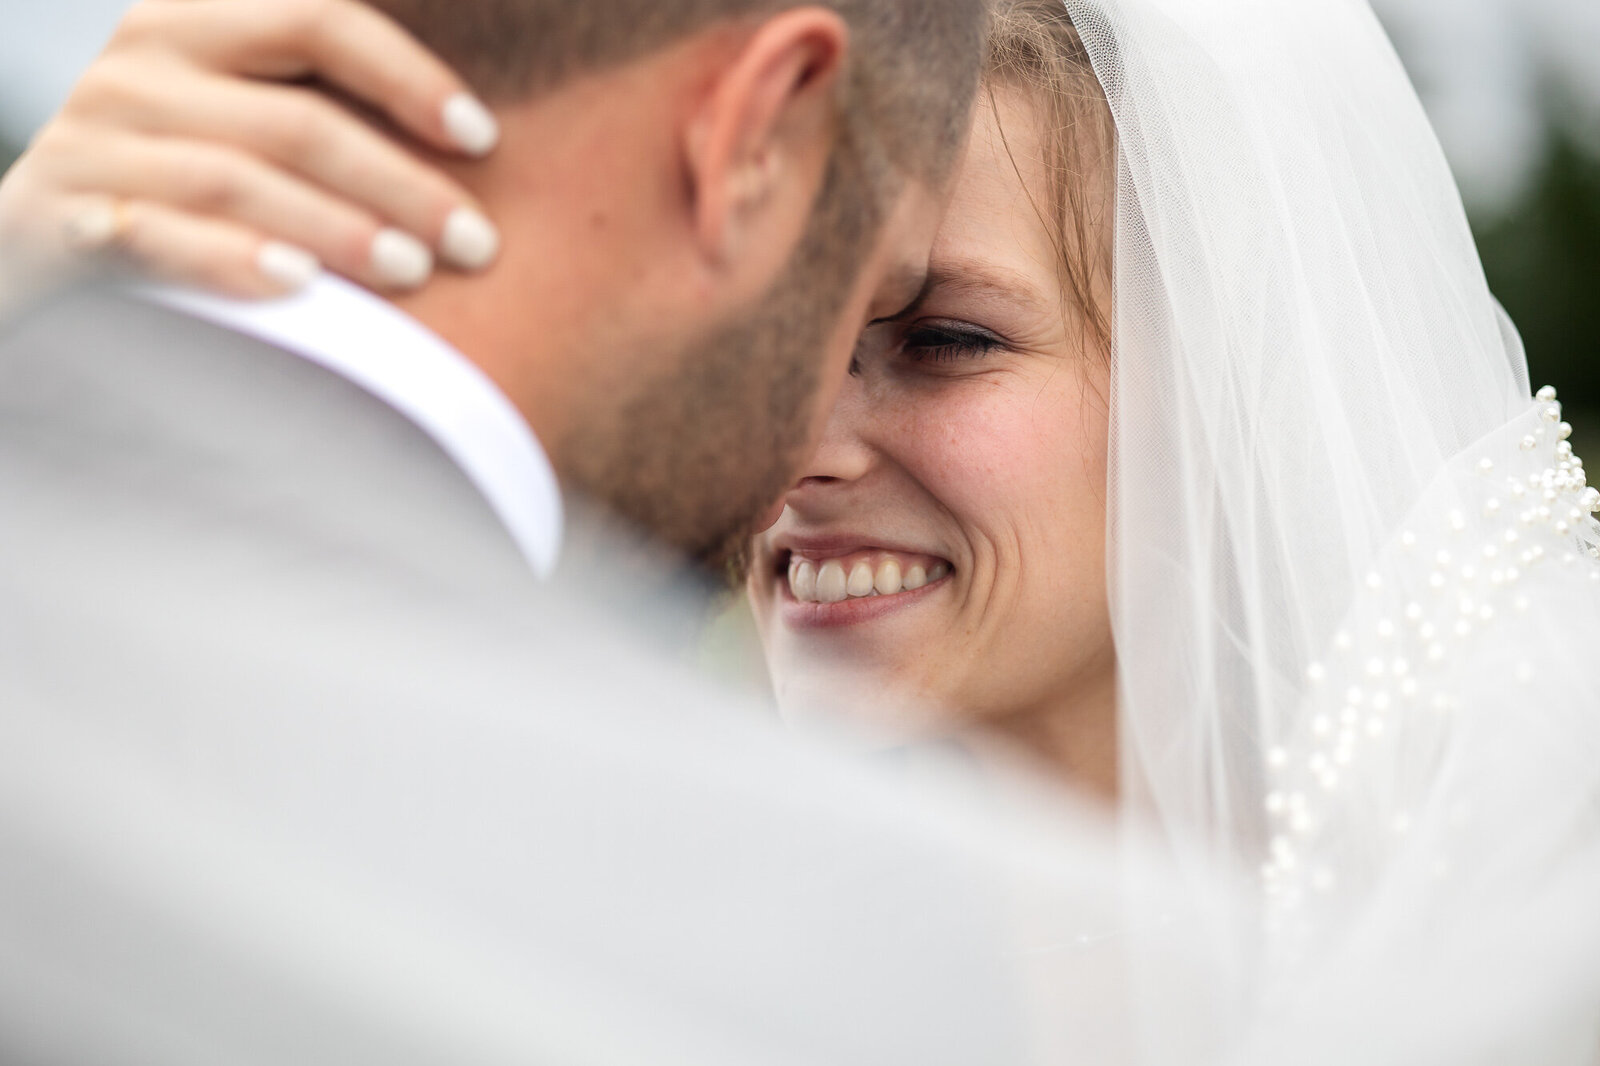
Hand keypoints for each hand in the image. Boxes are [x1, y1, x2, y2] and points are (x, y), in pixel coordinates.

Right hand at [0, 0, 502, 311]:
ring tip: (413, 270)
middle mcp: (139, 67)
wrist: (32, 240)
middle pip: (297, 120)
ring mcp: (92, 142)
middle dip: (400, 184)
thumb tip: (474, 140)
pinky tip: (300, 287)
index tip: (484, 139)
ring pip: (237, 180)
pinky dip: (233, 260)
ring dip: (337, 229)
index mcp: (193, 22)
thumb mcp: (236, 118)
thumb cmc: (172, 181)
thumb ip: (315, 106)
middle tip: (476, 243)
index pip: (318, 20)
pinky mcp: (57, 219)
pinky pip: (157, 236)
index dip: (409, 77)